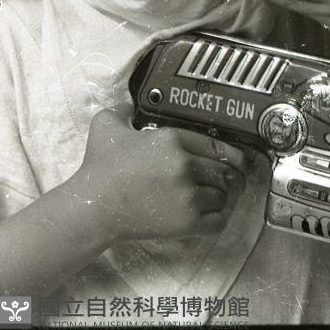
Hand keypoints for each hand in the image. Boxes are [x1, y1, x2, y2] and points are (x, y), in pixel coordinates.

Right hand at [74, 104, 246, 244]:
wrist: (93, 208)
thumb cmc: (99, 167)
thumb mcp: (106, 125)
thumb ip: (123, 110)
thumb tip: (131, 106)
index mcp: (172, 139)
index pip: (215, 144)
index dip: (231, 153)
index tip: (237, 159)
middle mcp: (185, 164)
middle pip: (225, 170)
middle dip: (231, 176)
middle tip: (231, 180)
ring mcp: (188, 195)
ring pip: (223, 195)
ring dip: (221, 197)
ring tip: (215, 198)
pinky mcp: (186, 223)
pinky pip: (219, 222)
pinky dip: (218, 220)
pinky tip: (211, 217)